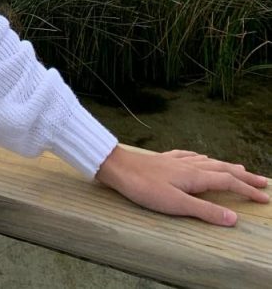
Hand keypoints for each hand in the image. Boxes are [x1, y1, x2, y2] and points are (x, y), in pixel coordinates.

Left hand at [95, 145, 268, 225]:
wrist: (116, 167)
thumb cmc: (144, 187)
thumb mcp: (176, 204)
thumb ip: (205, 210)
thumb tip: (234, 218)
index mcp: (195, 176)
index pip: (228, 182)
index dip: (247, 190)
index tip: (264, 198)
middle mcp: (188, 165)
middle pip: (222, 169)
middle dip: (243, 176)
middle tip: (261, 181)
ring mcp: (175, 160)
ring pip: (207, 161)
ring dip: (225, 166)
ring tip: (237, 168)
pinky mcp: (162, 159)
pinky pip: (188, 156)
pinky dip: (201, 158)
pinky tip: (199, 157)